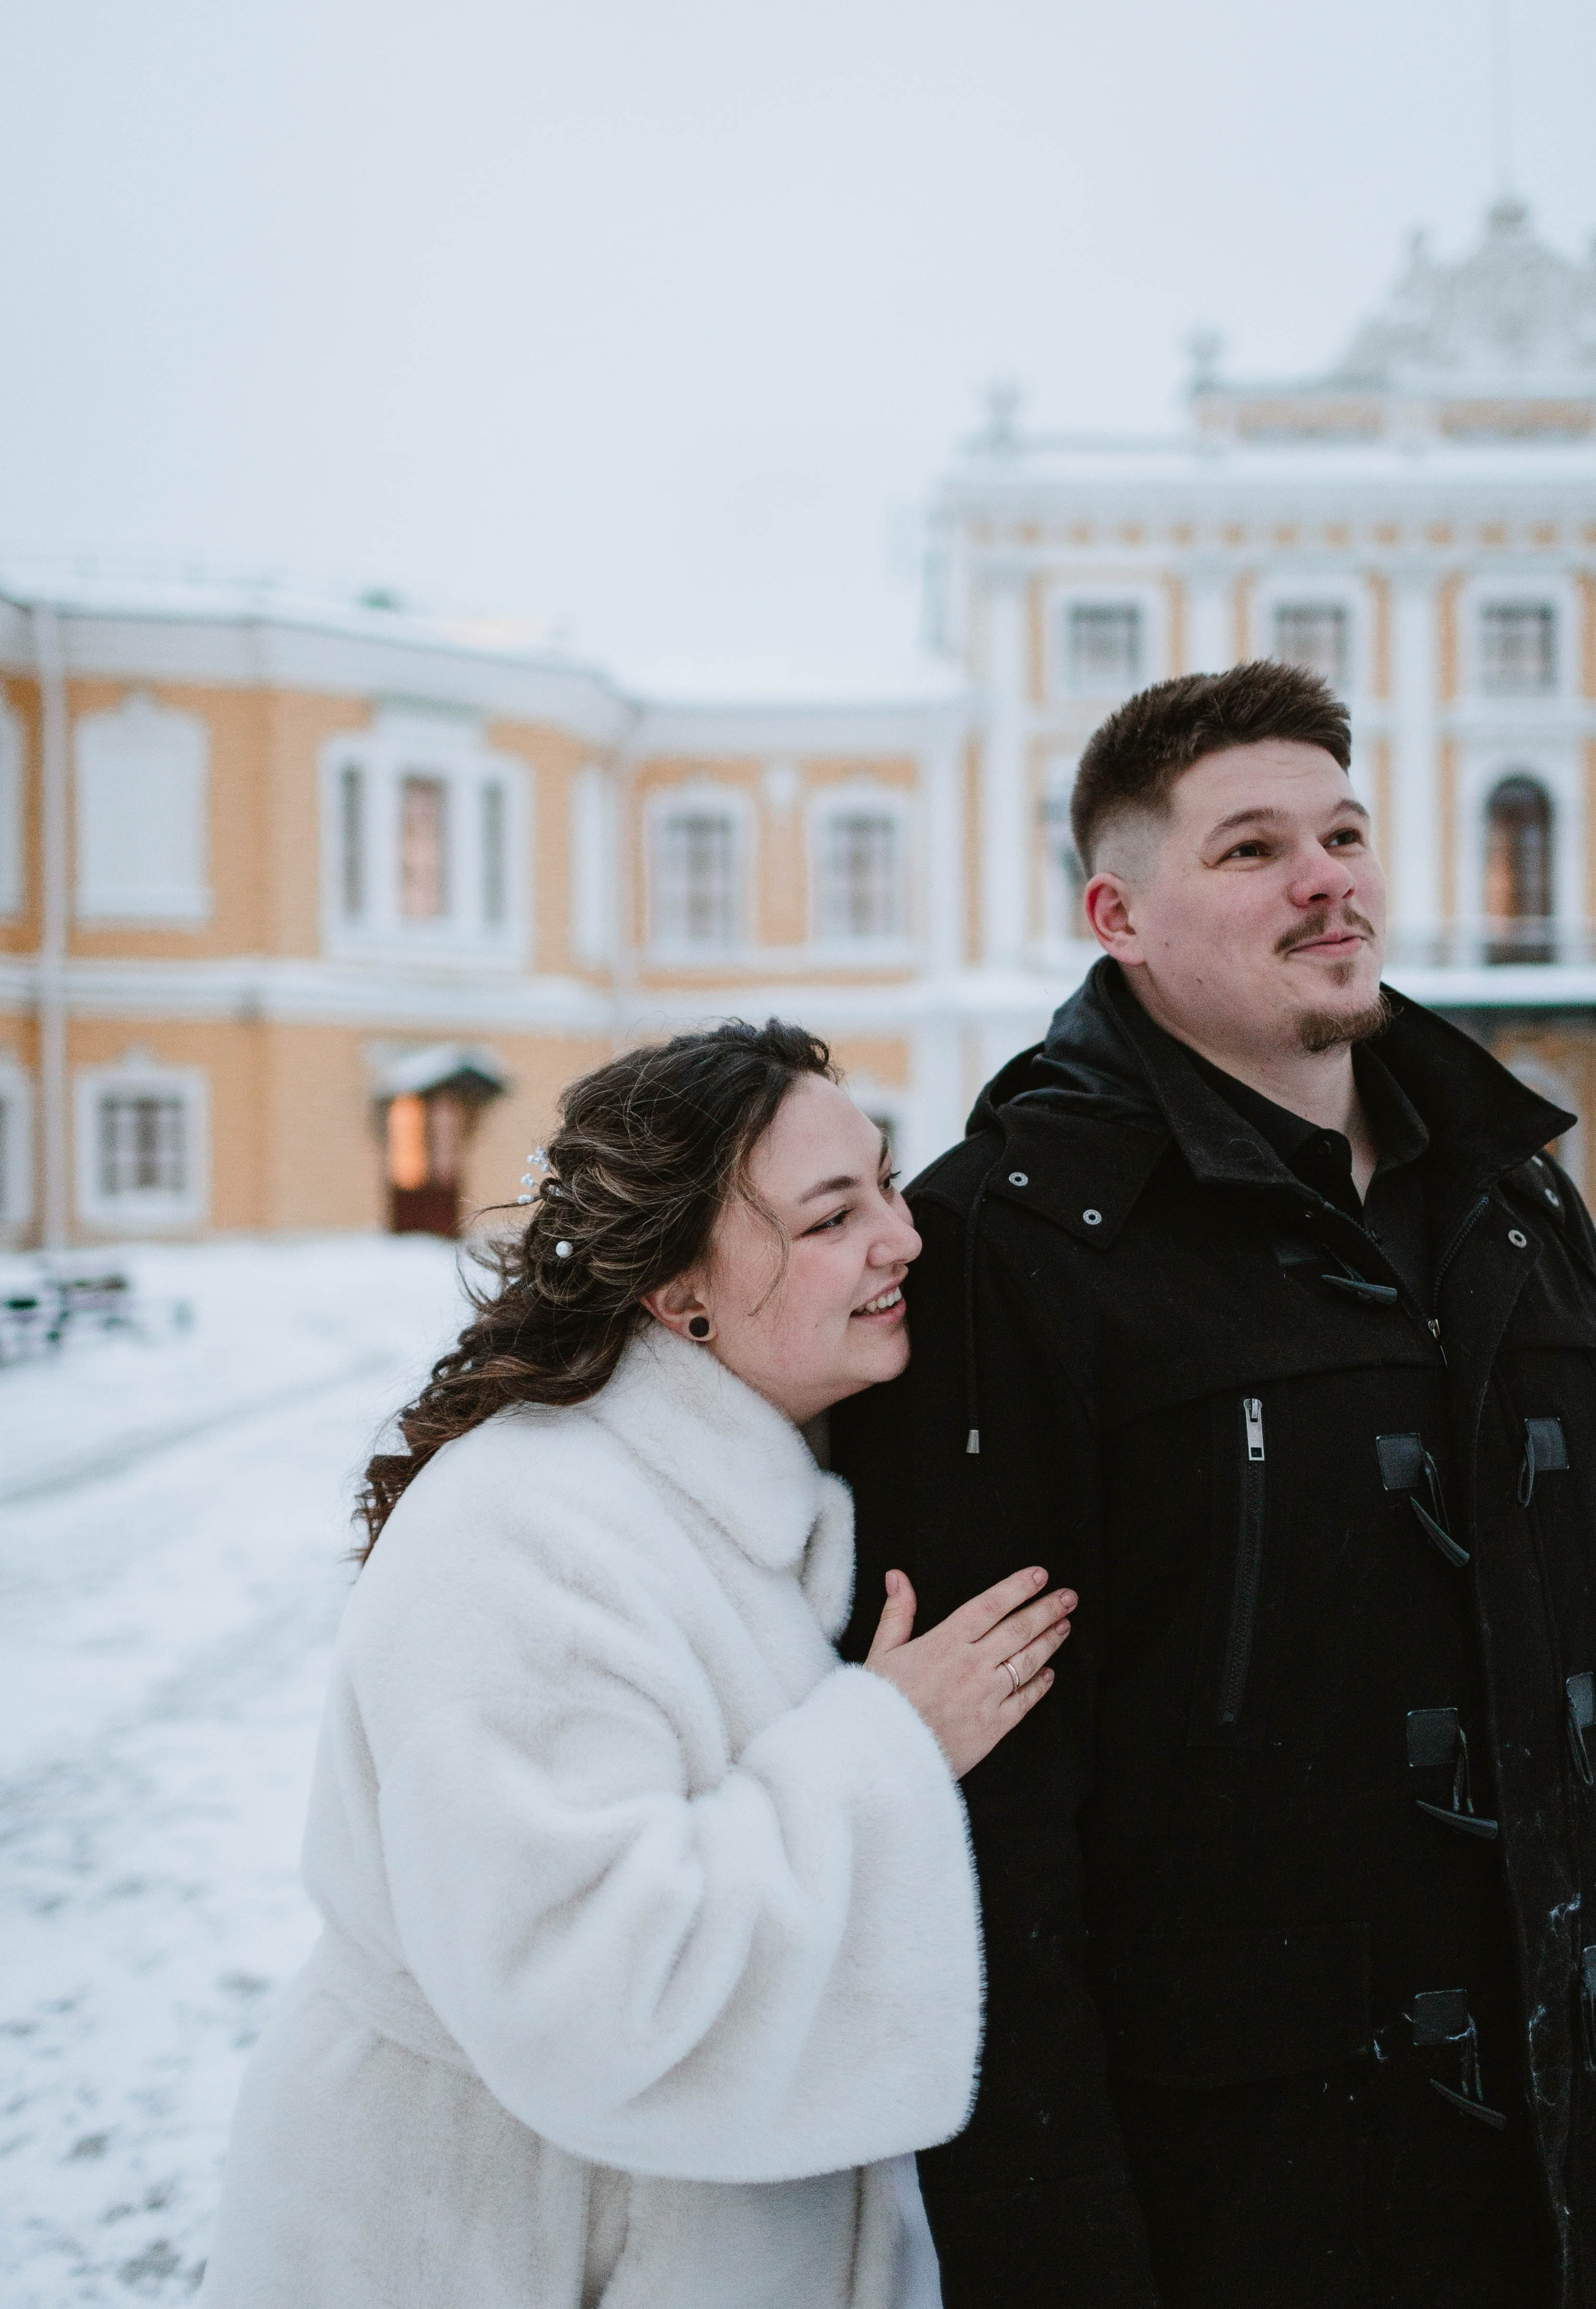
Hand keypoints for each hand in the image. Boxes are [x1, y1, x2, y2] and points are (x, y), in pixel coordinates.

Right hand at [863, 1565, 1076, 1778]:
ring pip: (1028, 1661)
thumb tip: (898, 1576)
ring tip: (1064, 1625)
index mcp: (945, 1642)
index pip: (990, 1605)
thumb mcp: (882, 1652)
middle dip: (1047, 1609)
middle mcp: (972, 1664)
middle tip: (1069, 1596)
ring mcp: (987, 1695)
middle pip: (1018, 1629)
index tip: (1040, 1575)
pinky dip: (1040, 1685)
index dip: (1018, 1588)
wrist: (885, 1755)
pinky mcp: (994, 1725)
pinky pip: (1025, 1700)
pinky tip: (1049, 1674)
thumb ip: (897, 1613)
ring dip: (1049, 1641)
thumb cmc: (881, 1702)